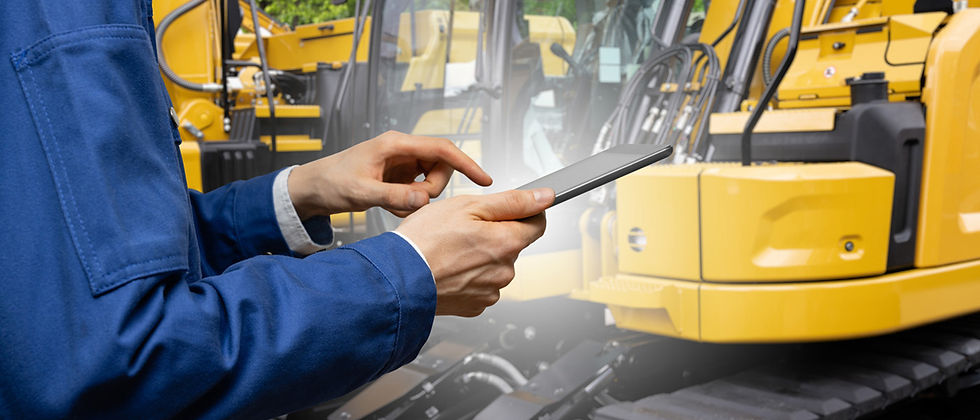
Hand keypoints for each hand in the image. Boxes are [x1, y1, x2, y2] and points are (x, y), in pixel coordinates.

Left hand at [287, 131, 491, 218]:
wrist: (312, 189)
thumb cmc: (331, 182)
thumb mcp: (362, 192)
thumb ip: (394, 196)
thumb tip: (424, 199)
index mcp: (396, 144)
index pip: (441, 149)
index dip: (466, 163)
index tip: (484, 179)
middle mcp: (402, 150)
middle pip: (440, 167)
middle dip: (431, 190)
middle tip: (410, 202)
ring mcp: (401, 164)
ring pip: (431, 181)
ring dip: (419, 198)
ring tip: (394, 205)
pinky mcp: (398, 176)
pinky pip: (418, 191)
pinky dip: (410, 202)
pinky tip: (390, 206)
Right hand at [396, 188, 553, 316]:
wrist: (397, 280)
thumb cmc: (425, 241)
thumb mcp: (468, 205)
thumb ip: (512, 201)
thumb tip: (544, 197)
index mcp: (507, 243)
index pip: (537, 224)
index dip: (526, 211)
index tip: (511, 208)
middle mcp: (505, 271)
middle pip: (512, 244)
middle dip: (495, 234)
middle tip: (464, 228)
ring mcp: (490, 291)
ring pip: (495, 265)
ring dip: (480, 256)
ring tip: (451, 250)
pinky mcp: (475, 305)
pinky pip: (480, 284)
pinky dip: (469, 275)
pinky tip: (450, 268)